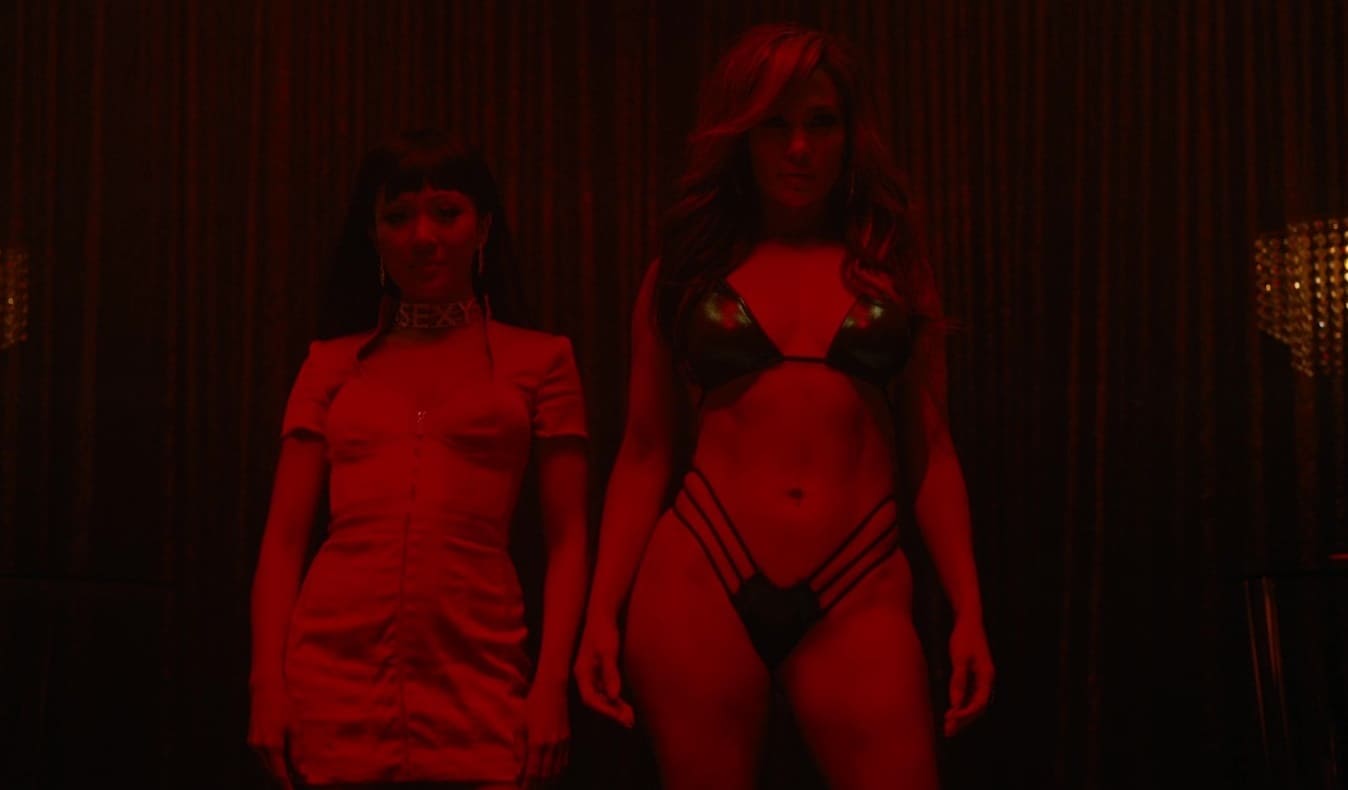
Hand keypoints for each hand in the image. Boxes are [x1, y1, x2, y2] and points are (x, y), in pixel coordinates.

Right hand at [247, 681, 293, 789]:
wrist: (265, 691)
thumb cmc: (284, 707)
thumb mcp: (295, 729)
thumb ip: (297, 752)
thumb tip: (300, 773)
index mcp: (272, 745)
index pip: (279, 773)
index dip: (286, 785)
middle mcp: (259, 747)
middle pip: (271, 771)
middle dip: (282, 778)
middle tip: (295, 783)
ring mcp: (253, 744)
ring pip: (266, 765)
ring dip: (277, 770)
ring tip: (291, 772)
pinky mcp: (251, 740)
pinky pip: (262, 757)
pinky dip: (271, 761)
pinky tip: (281, 759)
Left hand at [517, 682, 570, 788]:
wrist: (553, 690)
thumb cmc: (532, 706)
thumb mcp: (520, 726)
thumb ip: (519, 749)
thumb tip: (519, 770)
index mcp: (536, 743)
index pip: (533, 772)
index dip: (528, 784)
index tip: (523, 789)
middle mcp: (551, 746)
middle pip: (546, 775)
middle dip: (538, 786)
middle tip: (530, 789)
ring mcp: (562, 743)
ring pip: (557, 771)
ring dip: (548, 781)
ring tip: (540, 786)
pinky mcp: (568, 739)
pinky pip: (564, 762)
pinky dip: (558, 772)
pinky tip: (552, 776)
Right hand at [573, 615, 634, 727]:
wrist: (603, 616)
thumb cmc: (603, 631)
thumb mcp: (608, 651)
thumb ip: (610, 673)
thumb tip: (614, 696)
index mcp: (582, 673)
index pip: (590, 698)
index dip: (605, 709)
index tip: (620, 717)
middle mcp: (585, 677)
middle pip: (597, 701)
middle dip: (612, 712)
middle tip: (630, 722)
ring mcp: (592, 675)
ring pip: (603, 697)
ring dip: (616, 708)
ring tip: (631, 718)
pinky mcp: (600, 673)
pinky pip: (607, 691)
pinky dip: (617, 699)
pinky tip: (627, 706)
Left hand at [943, 615, 993, 736]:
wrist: (968, 620)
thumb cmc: (964, 637)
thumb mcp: (960, 658)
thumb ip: (959, 680)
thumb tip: (956, 703)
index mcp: (986, 676)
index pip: (979, 703)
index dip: (966, 713)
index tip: (951, 718)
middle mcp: (986, 680)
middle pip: (978, 707)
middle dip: (964, 720)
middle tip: (947, 731)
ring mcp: (981, 678)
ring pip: (974, 703)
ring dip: (962, 715)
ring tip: (948, 727)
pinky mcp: (974, 675)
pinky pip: (970, 696)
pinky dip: (961, 705)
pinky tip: (952, 711)